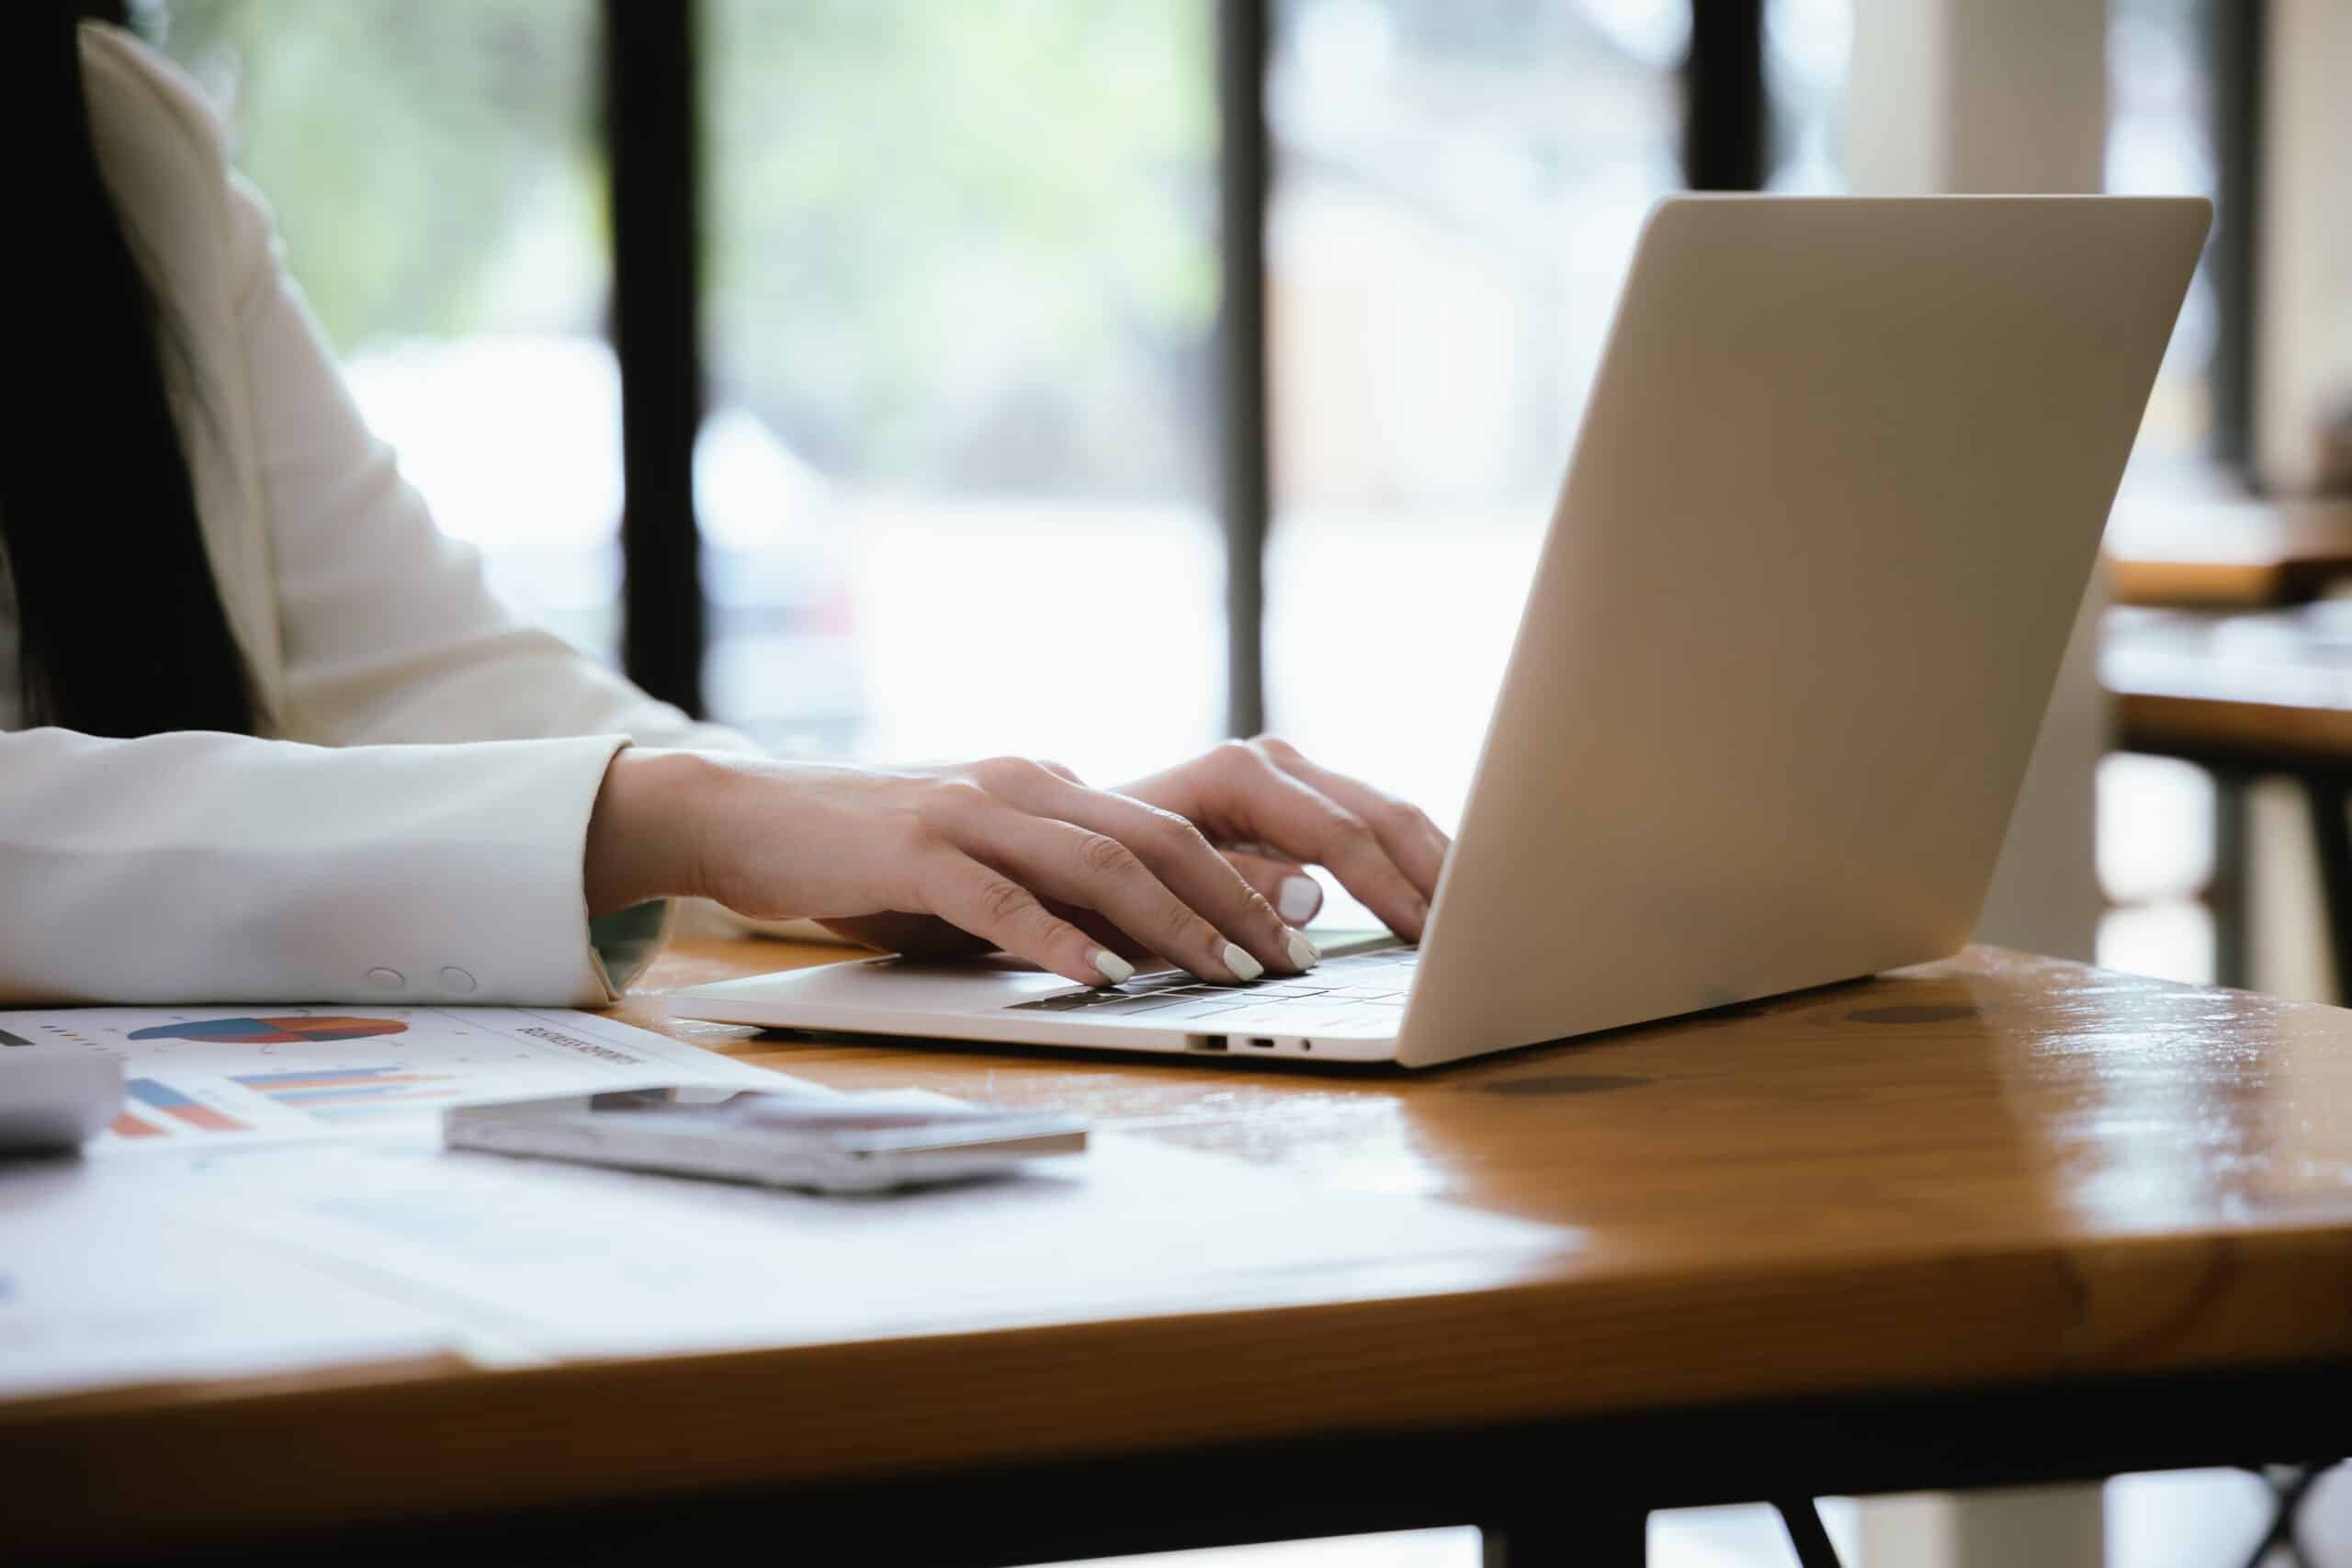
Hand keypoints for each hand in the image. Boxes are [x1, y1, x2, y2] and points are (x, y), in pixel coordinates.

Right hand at [583, 741, 1448, 986]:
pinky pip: (1002, 897)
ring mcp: (971, 812)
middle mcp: (1023, 786)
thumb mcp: (978, 869)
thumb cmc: (869, 857)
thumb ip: (1052, 892)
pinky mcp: (915, 851)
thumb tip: (1138, 944)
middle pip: (1157, 837)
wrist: (750, 817)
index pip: (1168, 827)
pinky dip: (1056, 939)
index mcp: (1047, 788)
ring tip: (1223, 972)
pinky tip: (1097, 977)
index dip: (1240, 878)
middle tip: (1284, 959)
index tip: (1295, 930)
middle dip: (1232, 902)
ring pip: (1098, 861)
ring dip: (1170, 922)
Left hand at [1115, 737, 1449, 941]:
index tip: (1428, 932)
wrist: (1069, 843)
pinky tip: (1443, 899)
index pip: (1337, 831)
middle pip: (1379, 813)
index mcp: (1238, 773)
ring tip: (1480, 917)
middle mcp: (1273, 763)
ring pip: (1388, 813)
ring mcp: (1292, 777)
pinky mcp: (1302, 802)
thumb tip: (1312, 897)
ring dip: (1434, 864)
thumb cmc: (1101, 868)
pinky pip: (1375, 826)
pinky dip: (1413, 861)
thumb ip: (1231, 887)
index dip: (1388, 884)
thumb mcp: (1150, 885)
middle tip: (1479, 929)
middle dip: (1432, 870)